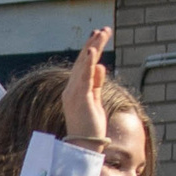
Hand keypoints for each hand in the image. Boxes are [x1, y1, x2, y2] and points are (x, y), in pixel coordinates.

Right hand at [61, 27, 113, 143]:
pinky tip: (93, 49)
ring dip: (93, 47)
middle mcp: (71, 89)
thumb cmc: (90, 127)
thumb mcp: (95, 101)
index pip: (83, 66)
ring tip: (101, 33)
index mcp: (74, 90)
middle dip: (93, 43)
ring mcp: (74, 93)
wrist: (84, 146)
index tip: (99, 36)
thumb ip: (97, 84)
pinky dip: (89, 62)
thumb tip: (102, 66)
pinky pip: (85, 76)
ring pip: (84, 65)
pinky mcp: (81, 98)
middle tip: (104, 29)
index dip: (91, 50)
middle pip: (83, 61)